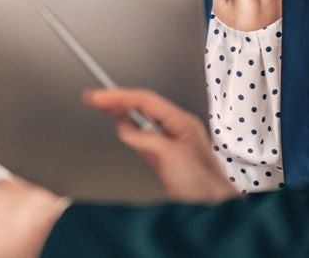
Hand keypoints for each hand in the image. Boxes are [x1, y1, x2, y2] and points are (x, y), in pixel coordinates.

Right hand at [83, 88, 240, 204]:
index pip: (145, 100)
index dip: (118, 96)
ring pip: (142, 121)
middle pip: (142, 107)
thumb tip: (126, 128)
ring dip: (123, 114)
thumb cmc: (204, 186)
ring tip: (103, 107)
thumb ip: (145, 138)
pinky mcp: (166, 158)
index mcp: (182, 123)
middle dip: (117, 101)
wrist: (214, 211)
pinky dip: (129, 131)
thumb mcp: (170, 156)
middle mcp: (178, 130)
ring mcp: (172, 143)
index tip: (97, 96)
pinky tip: (122, 130)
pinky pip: (143, 137)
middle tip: (94, 98)